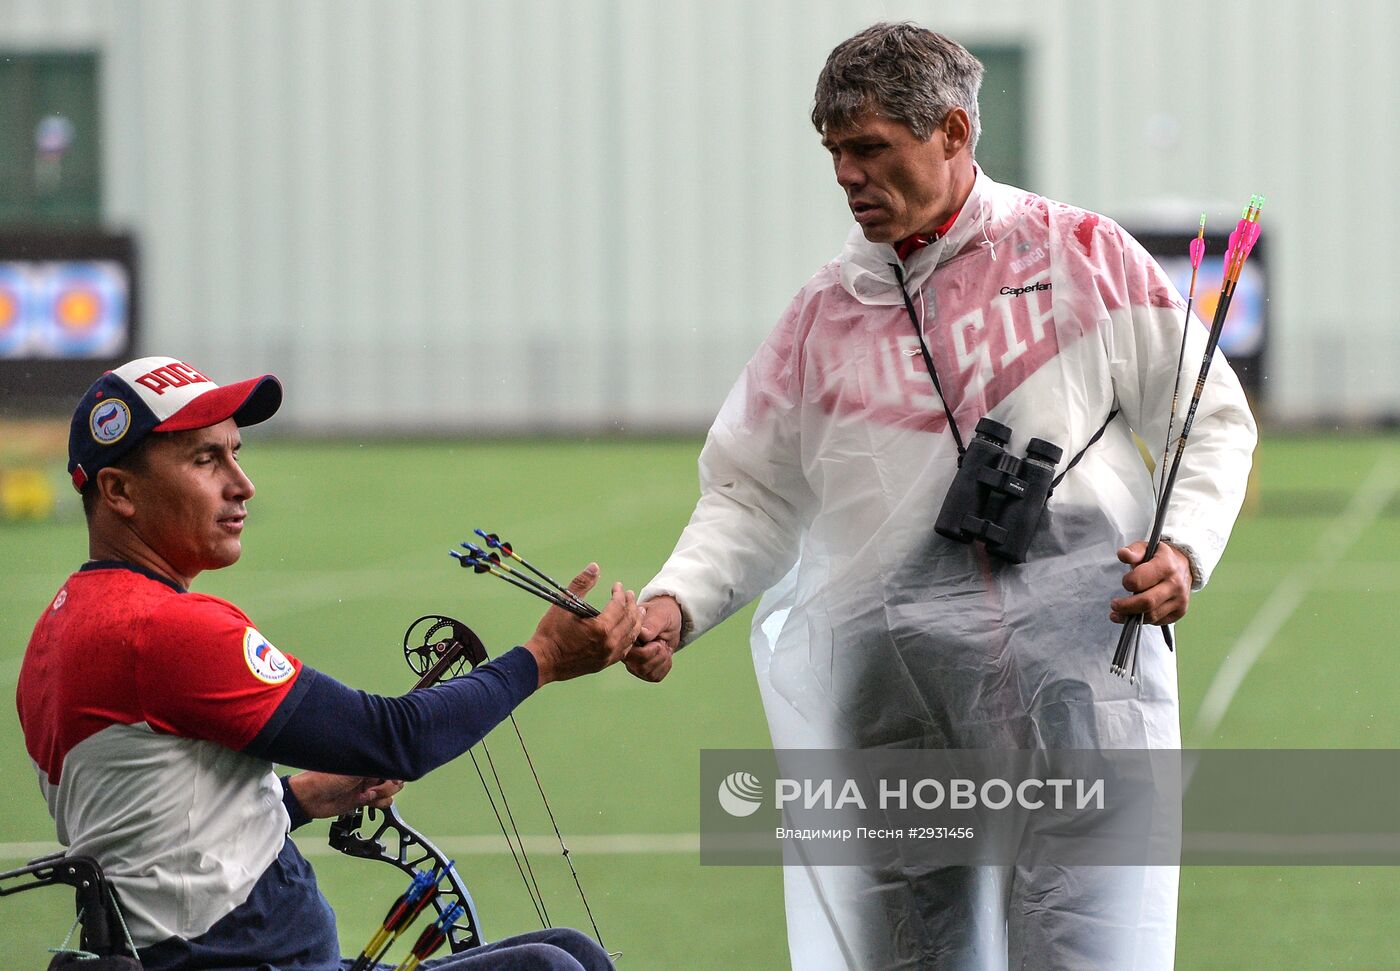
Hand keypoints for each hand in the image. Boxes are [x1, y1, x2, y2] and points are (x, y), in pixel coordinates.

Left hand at [287, 772, 404, 818]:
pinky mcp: (364, 800)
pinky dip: (377, 804)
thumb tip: (390, 762)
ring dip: (382, 795)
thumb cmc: (325, 778)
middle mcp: (370, 772)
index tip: (392, 776)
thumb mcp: (352, 770)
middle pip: (395, 778)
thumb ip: (372, 766)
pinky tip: (364, 800)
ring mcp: (368, 787)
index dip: (394, 771)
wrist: (310, 798)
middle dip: (389, 785)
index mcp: (367, 760)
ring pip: (390, 792)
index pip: (390, 764)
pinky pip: (382, 803)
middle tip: (375, 787)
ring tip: (367, 795)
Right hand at [524, 564, 643, 685]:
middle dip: (631, 605)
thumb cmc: (551, 632)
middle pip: (630, 620)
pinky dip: (630, 637)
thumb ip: (581, 584)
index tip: (617, 586)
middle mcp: (610, 643)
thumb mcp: (564, 604)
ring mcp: (609, 655)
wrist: (543, 662)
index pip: (619, 605)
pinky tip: (629, 630)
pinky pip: (625, 649)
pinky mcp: (605, 663)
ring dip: (636, 621)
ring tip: (638, 611)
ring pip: (631, 635)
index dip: (620, 593)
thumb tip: (594, 566)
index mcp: (601, 628)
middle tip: (630, 594)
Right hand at [625, 596, 680, 682]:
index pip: (635, 654)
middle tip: (661, 641)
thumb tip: (642, 633)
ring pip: (648, 673)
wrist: (669, 621)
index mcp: (625, 638)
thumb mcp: (660, 615)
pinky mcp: (643, 672)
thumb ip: (651, 624)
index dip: (651, 648)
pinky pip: (655, 677)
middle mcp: (626, 653)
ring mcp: (633, 664)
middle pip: (641, 666)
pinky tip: (663, 655)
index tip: (657, 638)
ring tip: (662, 646)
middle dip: (658, 654)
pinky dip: (665, 665)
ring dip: (662, 659)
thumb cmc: (662, 614)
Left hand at [1110, 541, 1192, 624]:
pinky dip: (1143, 620)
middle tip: (1114, 605)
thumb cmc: (1159, 557)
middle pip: (1146, 602)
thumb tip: (1122, 554)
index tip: (1124, 582)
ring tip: (1118, 614)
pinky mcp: (1179, 612)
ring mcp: (1179, 600)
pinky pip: (1158, 621)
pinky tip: (1134, 616)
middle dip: (1125, 606)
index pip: (1140, 581)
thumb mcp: (1146, 548)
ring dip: (1131, 617)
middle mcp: (1175, 584)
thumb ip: (1133, 551)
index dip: (1128, 582)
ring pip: (1151, 615)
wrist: (1183, 566)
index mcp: (1166, 566)